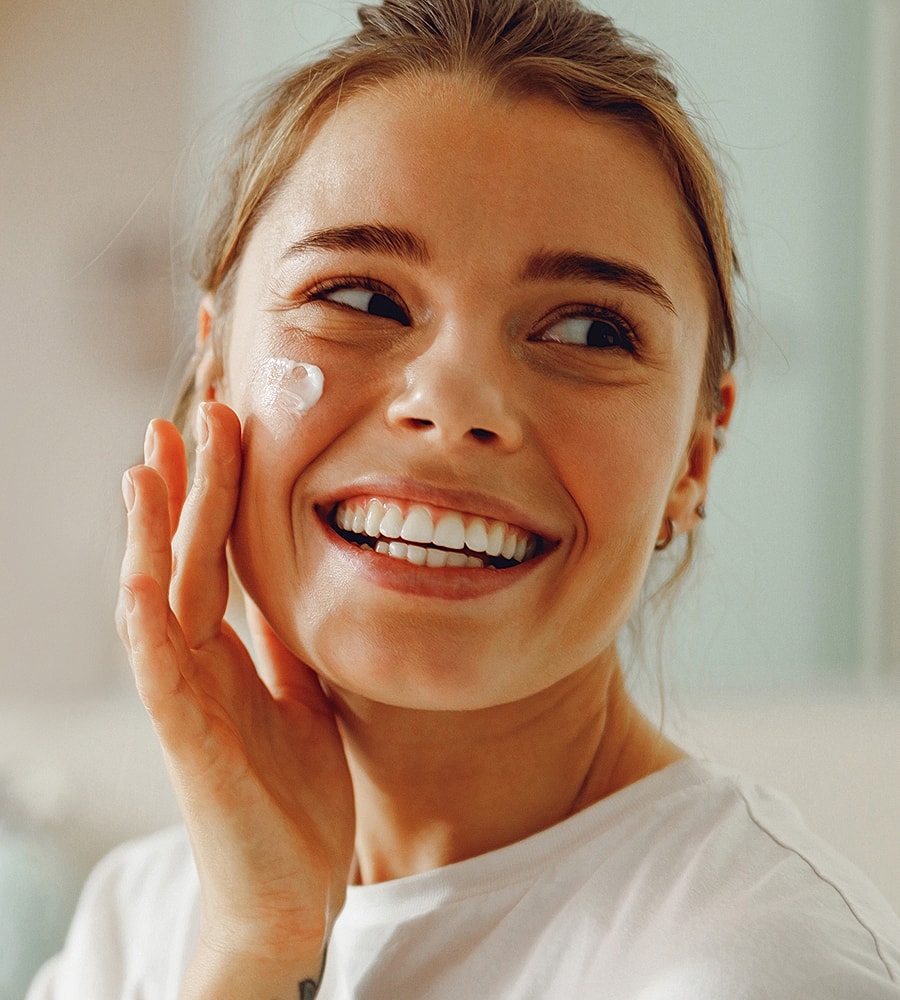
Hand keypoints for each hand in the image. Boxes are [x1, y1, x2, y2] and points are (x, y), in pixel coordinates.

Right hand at [117, 403, 354, 978]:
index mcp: (228, 653)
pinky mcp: (189, 743)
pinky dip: (147, 626)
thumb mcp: (301, 699)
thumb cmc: (291, 795)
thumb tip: (288, 598)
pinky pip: (161, 676)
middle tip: (183, 416)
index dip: (214, 495)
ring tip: (145, 469)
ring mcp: (187, 700)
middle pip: (186, 560)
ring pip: (159, 601)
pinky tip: (140, 579)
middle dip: (184, 489)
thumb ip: (284, 649)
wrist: (291, 887)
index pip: (216, 558)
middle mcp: (199, 665)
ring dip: (151, 537)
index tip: (220, 430)